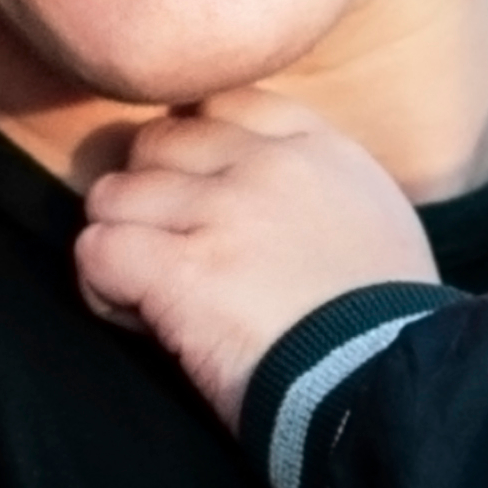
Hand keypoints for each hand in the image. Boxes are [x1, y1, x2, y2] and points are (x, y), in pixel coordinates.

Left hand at [76, 93, 439, 425]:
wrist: (390, 382)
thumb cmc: (389, 324)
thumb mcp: (377, 220)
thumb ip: (320, 189)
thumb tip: (273, 201)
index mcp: (320, 149)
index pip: (224, 105)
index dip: (193, 152)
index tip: (201, 203)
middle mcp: (266, 165)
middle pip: (158, 143)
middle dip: (149, 198)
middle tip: (172, 255)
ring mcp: (220, 211)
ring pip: (113, 195)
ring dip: (121, 243)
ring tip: (150, 293)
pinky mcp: (180, 269)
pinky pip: (97, 250)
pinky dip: (104, 288)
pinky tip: (140, 319)